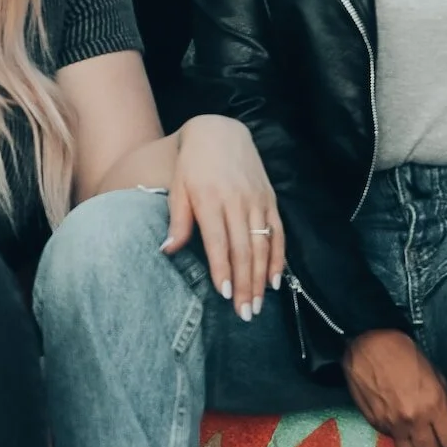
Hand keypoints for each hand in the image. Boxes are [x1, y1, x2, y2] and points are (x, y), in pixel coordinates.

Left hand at [163, 113, 285, 317]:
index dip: (223, 269)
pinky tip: (275, 279)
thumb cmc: (192, 165)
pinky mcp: (270, 199)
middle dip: (245, 284)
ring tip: (259, 304)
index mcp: (210, 199)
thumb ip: (178, 221)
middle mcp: (237, 201)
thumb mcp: (178, 188)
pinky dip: (278, 257)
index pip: (219, 241)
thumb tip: (167, 251)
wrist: (220, 132)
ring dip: (262, 278)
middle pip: (244, 249)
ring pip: (262, 245)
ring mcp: (257, 200)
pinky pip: (277, 233)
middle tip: (245, 313)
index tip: (225, 294)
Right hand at [342, 328, 446, 446]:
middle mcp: (414, 420)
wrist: (368, 345)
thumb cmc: (406, 354)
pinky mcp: (376, 424)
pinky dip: (401, 442)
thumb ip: (444, 404)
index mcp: (434, 405)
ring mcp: (393, 424)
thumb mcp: (436, 375)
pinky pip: (393, 442)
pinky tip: (403, 431)